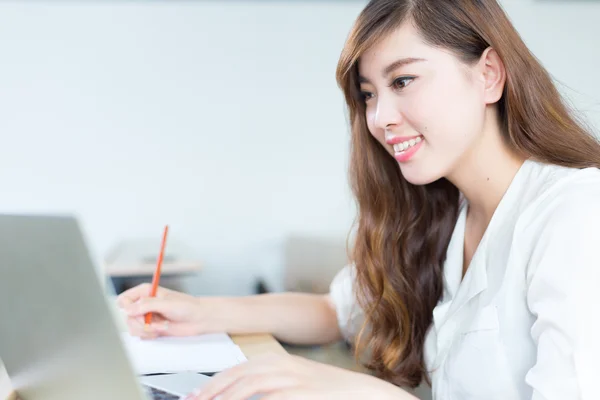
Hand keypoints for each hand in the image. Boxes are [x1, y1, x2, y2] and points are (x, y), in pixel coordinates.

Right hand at [117, 283, 223, 338]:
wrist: (198, 319)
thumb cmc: (187, 306)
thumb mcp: (167, 303)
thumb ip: (147, 305)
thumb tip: (128, 309)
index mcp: (145, 292)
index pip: (124, 299)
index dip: (126, 308)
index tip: (135, 313)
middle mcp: (144, 304)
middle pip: (127, 316)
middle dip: (140, 323)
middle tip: (153, 324)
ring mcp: (146, 317)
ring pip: (132, 327)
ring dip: (146, 330)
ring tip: (162, 327)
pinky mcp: (151, 328)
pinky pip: (140, 335)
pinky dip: (150, 335)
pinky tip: (162, 331)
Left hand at [185, 352, 414, 399]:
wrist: (360, 393)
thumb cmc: (324, 391)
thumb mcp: (293, 382)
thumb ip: (267, 386)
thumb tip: (238, 394)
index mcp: (276, 361)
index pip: (235, 370)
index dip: (212, 385)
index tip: (194, 398)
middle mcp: (281, 366)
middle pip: (237, 377)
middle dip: (211, 392)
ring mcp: (291, 379)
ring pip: (248, 387)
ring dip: (226, 399)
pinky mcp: (300, 392)